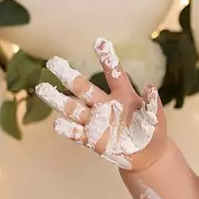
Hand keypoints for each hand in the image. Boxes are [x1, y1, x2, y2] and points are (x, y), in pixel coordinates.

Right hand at [38, 38, 164, 171]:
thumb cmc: (153, 132)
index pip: (114, 74)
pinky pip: (77, 133)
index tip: (99, 42)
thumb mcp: (156, 118)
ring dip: (58, 100)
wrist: (146, 156)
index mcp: (123, 95)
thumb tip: (151, 87)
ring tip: (42, 89)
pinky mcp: (92, 139)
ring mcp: (96, 122)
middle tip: (52, 62)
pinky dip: (67, 129)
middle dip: (68, 76)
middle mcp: (105, 105)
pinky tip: (57, 123)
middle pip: (83, 88)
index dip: (107, 59)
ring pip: (74, 108)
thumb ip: (152, 104)